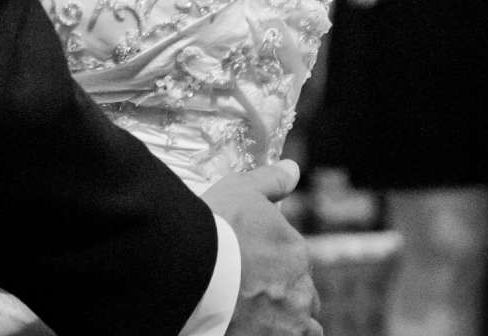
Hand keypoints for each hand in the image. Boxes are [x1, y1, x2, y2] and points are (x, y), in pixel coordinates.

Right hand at [204, 161, 321, 335]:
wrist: (184, 266)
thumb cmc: (213, 226)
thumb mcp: (242, 191)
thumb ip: (271, 181)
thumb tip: (293, 168)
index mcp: (296, 255)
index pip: (298, 268)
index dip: (276, 272)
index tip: (254, 274)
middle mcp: (299, 293)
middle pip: (303, 303)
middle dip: (286, 302)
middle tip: (254, 300)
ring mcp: (286, 326)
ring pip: (301, 331)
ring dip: (285, 326)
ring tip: (255, 322)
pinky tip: (247, 330)